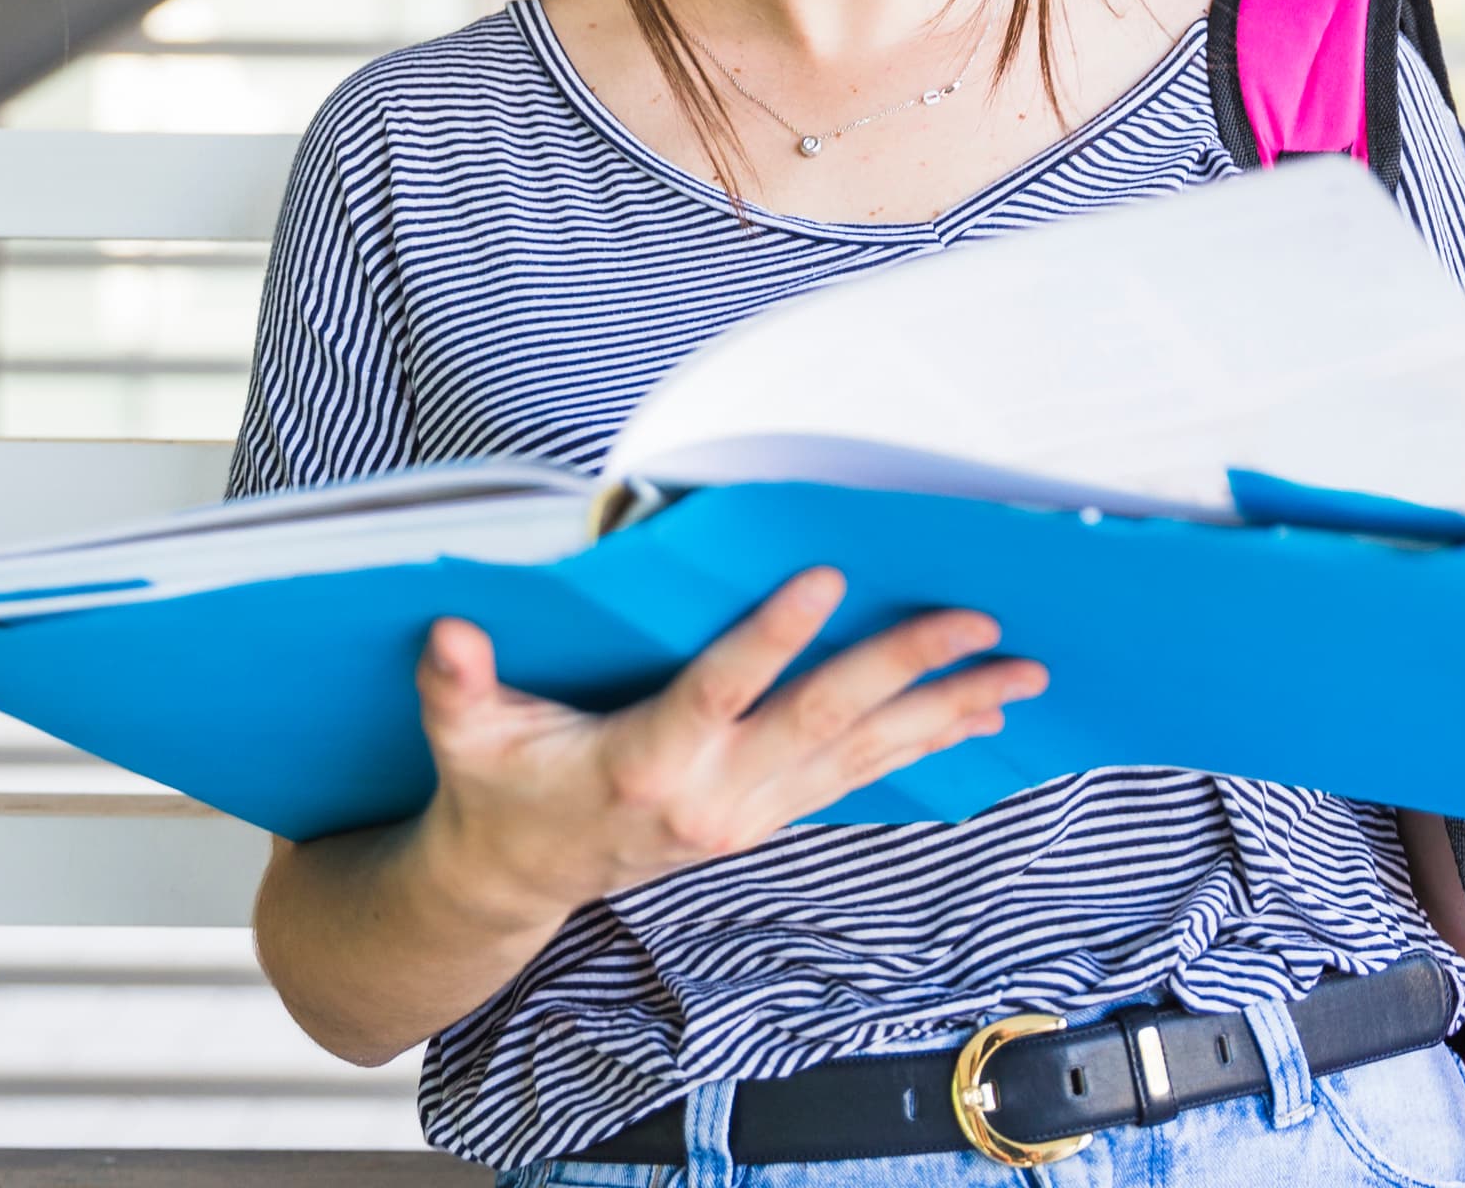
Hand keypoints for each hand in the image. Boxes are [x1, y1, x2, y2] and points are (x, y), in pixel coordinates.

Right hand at [407, 568, 1046, 931]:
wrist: (515, 883)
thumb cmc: (496, 791)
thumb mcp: (465, 736)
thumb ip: (458, 684)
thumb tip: (448, 634)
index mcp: (644, 764)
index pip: (719, 693)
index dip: (770, 637)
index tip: (823, 580)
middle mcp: (713, 796)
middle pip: (823, 722)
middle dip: (903, 669)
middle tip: (973, 623)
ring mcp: (749, 814)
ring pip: (862, 756)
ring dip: (942, 713)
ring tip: (1016, 676)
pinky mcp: (766, 818)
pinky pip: (858, 777)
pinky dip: (920, 745)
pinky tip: (972, 717)